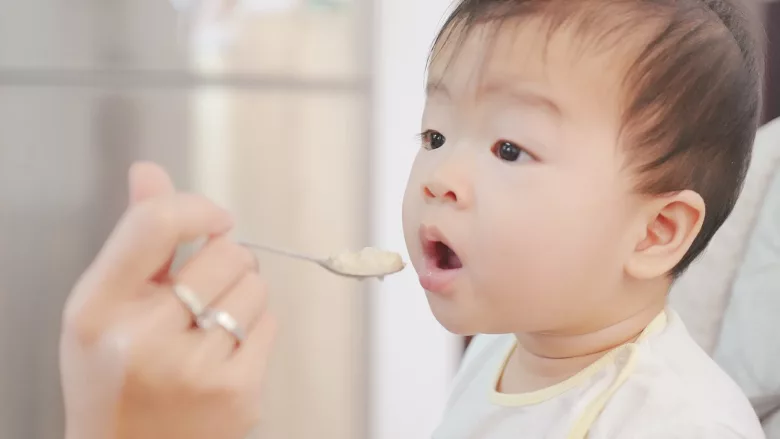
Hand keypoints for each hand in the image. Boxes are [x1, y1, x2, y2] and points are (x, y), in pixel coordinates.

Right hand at [60, 162, 275, 438]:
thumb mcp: (102, 307)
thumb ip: (134, 239)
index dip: (197, 208)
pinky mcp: (237, 394)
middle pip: (226, 252)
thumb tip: (150, 172)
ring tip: (211, 321)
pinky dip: (255, 327)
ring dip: (243, 293)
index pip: (156, 224)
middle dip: (226, 259)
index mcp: (98, 310)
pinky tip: (226, 350)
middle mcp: (143, 339)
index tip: (214, 219)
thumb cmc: (114, 374)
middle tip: (206, 285)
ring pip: (256, 287)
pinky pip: (270, 323)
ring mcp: (194, 370)